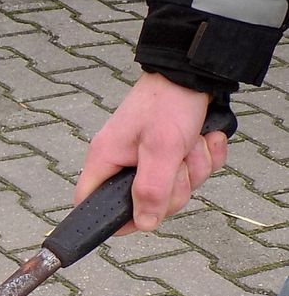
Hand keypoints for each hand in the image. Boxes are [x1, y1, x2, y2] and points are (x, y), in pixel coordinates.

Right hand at [76, 72, 229, 232]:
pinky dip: (204, 157)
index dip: (113, 218)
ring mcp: (147, 159)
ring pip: (173, 189)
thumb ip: (151, 190)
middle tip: (179, 164)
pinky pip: (191, 173)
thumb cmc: (168, 102)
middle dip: (173, 188)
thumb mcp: (161, 148)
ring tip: (193, 142)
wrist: (193, 71)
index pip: (90, 204)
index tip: (142, 215)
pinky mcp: (170, 153)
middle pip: (143, 203)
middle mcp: (122, 163)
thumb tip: (144, 224)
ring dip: (193, 168)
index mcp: (105, 161)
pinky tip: (205, 138)